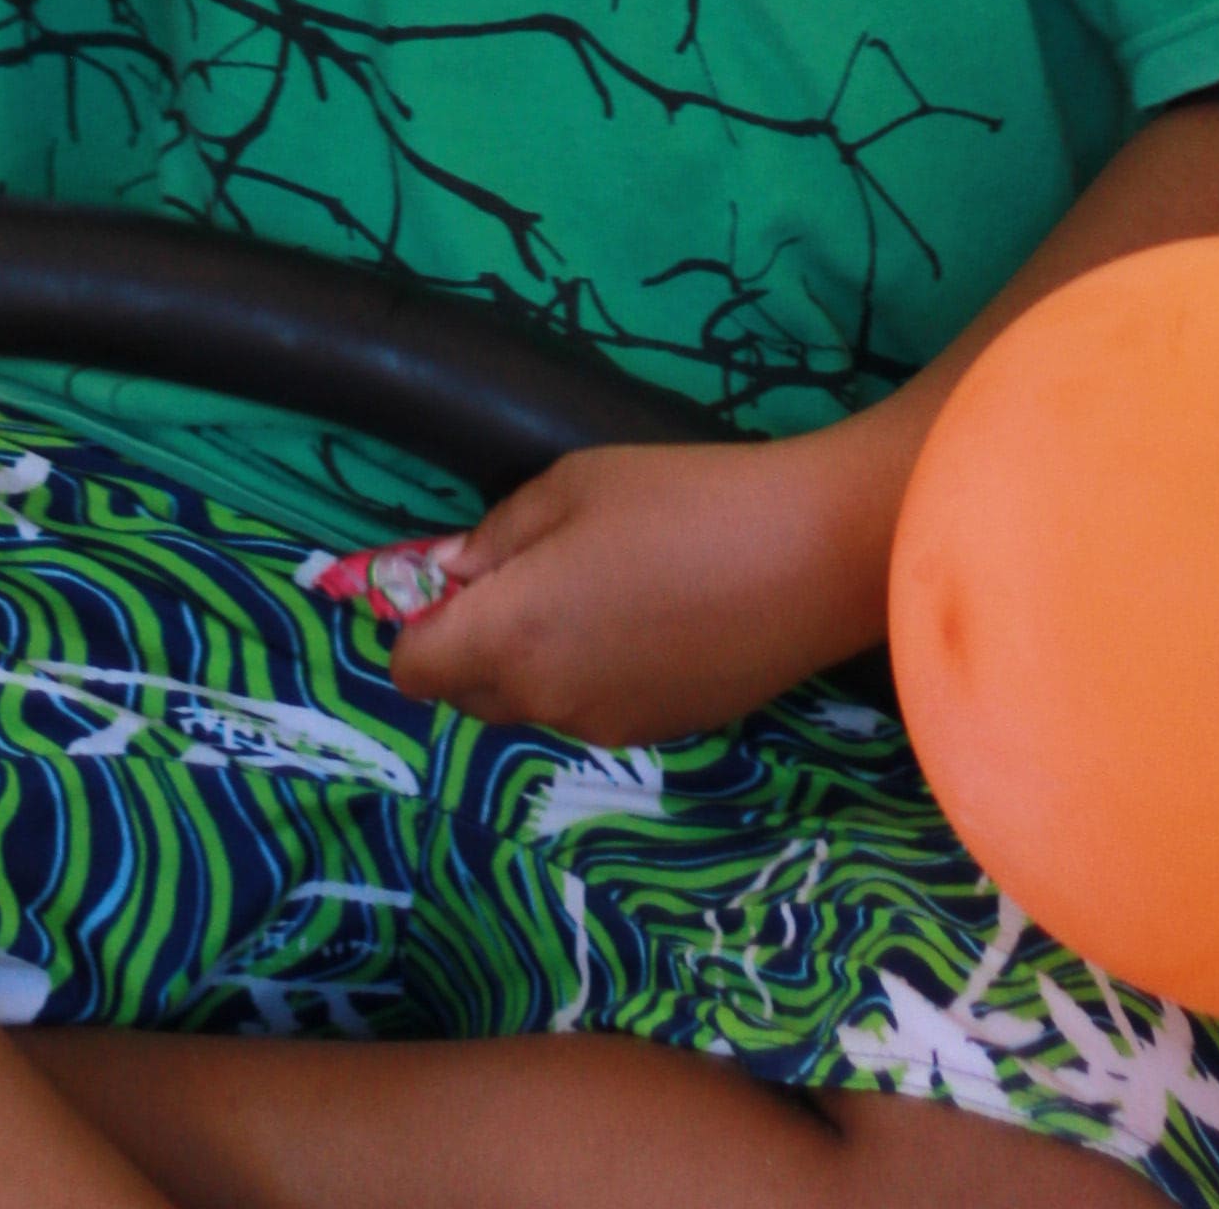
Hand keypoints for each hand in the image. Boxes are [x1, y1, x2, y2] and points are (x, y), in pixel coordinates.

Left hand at [386, 432, 880, 746]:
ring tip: (597, 588)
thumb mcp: (572, 485)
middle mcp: (544, 701)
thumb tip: (452, 570)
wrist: (805, 559)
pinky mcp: (659, 734)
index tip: (447, 583)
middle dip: (468, 645)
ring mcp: (603, 727)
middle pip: (467, 694)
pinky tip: (647, 619)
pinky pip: (590, 708)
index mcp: (509, 637)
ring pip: (532, 703)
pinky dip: (590, 674)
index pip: (413, 669)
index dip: (415, 627)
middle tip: (519, 575)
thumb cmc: (678, 501)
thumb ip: (497, 535)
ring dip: (532, 660)